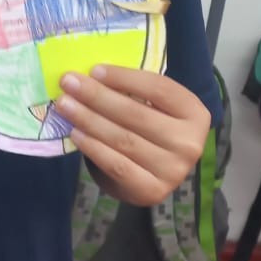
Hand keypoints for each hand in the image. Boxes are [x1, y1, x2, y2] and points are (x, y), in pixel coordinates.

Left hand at [56, 65, 210, 205]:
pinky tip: (75, 133)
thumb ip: (131, 91)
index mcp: (195, 113)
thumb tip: (90, 74)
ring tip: (65, 105)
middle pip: (137, 114)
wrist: (152, 176)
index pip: (159, 88)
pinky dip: (93, 147)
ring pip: (123, 139)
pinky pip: (116, 165)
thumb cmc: (149, 131)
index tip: (94, 69)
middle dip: (97, 96)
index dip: (125, 77)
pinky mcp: (152, 191)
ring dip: (89, 119)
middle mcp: (189, 143)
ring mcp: (173, 171)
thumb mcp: (153, 107)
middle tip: (68, 83)